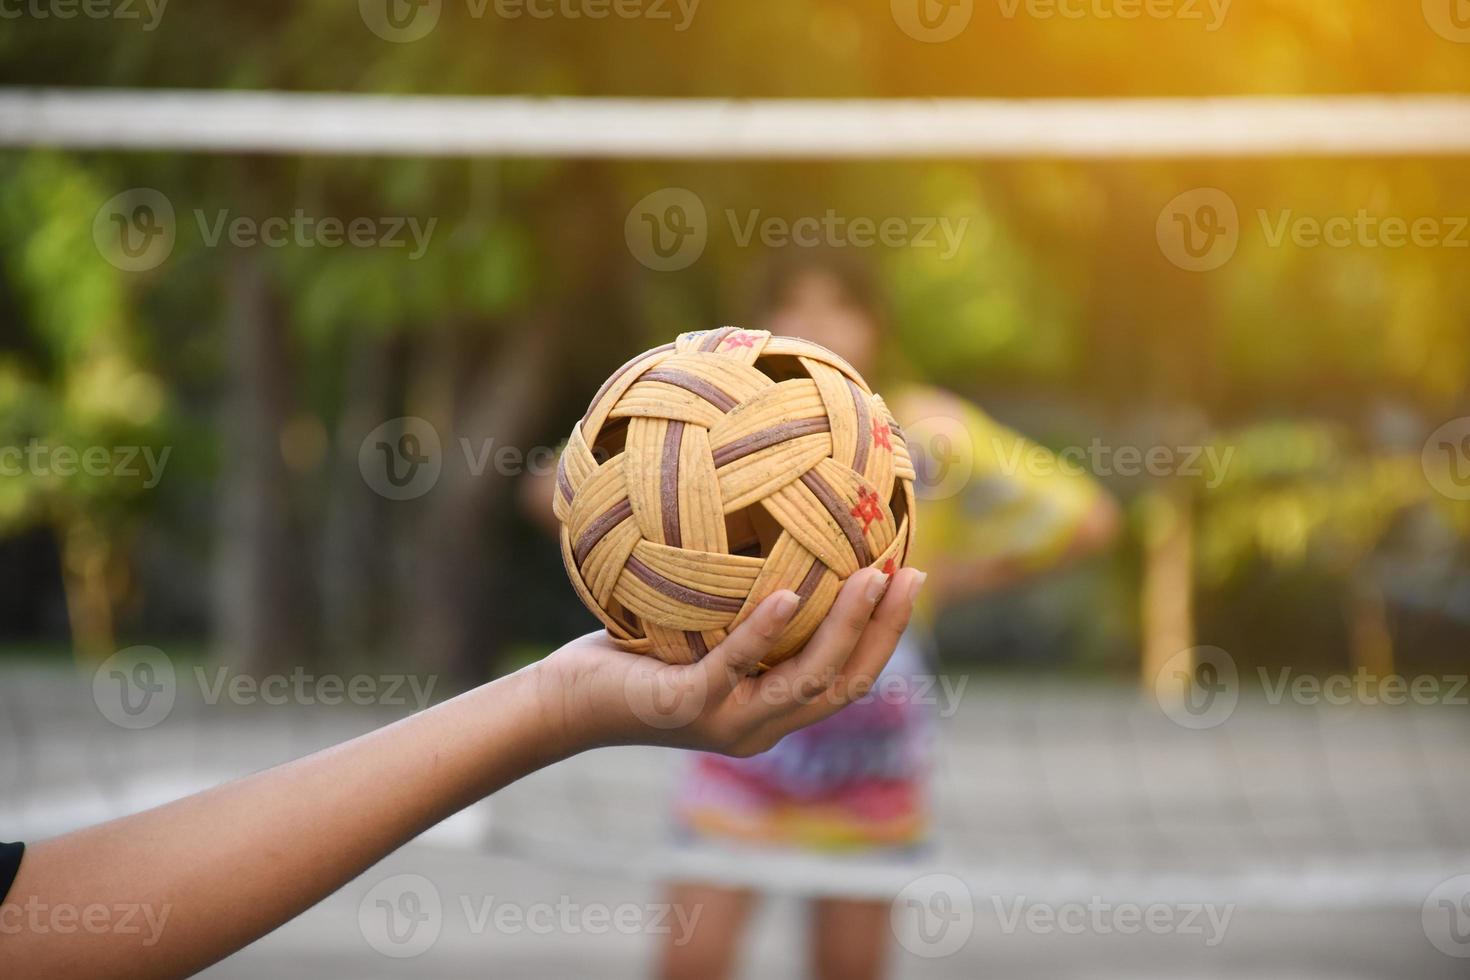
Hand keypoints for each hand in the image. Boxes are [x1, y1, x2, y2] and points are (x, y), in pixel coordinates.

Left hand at [535, 566, 925, 756]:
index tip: (910, 581)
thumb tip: (774, 528)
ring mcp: (726, 724)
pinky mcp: (685, 709)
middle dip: (885, 631)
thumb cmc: (633, 658)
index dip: (886, 636)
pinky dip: (765, 631)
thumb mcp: (700, 633)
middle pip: (845, 683)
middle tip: (910, 576)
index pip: (849, 680)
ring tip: (869, 577)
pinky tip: (788, 594)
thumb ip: (741, 607)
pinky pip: (735, 668)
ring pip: (807, 680)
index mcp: (770, 712)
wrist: (565, 704)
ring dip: (846, 627)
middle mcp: (759, 728)